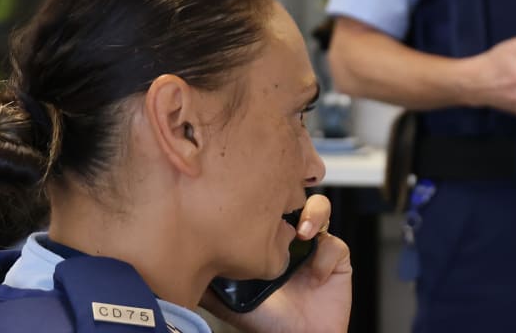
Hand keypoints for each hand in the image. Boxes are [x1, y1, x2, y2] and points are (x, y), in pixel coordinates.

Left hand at [201, 194, 351, 332]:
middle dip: (290, 194)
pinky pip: (336, 245)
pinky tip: (314, 276)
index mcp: (268, 239)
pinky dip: (326, 257)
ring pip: (320, 208)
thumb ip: (209, 278)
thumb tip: (178, 266)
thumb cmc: (265, 320)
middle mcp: (291, 237)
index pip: (267, 205)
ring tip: (302, 234)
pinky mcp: (337, 261)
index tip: (252, 206)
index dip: (263, 199)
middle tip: (280, 209)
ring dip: (313, 215)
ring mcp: (314, 246)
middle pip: (294, 195)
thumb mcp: (228, 297)